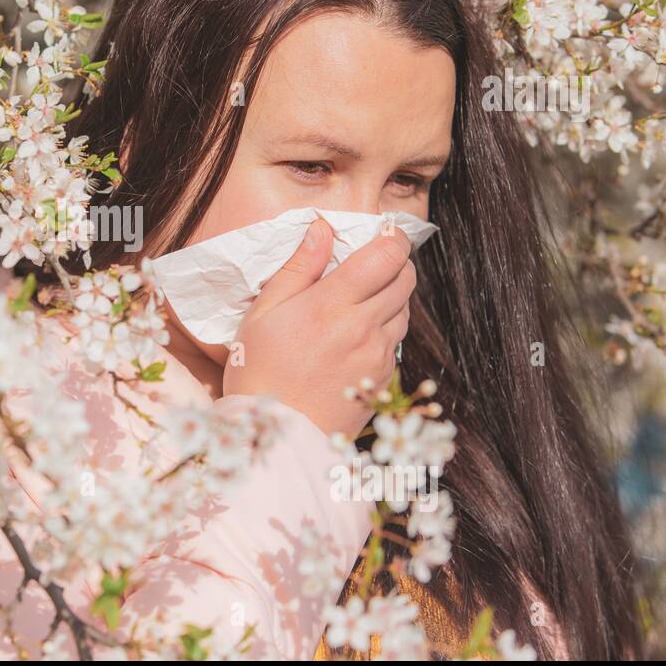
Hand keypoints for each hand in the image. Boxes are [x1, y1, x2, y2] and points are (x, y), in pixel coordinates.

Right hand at [222, 217, 415, 435]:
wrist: (277, 436)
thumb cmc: (259, 372)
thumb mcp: (263, 314)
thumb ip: (298, 268)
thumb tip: (322, 228)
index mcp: (332, 305)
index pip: (387, 256)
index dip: (393, 237)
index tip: (383, 233)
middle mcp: (364, 327)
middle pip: (406, 279)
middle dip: (395, 263)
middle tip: (371, 264)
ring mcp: (378, 355)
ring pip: (404, 310)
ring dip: (390, 297)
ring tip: (357, 303)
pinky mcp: (383, 379)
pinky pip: (395, 342)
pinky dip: (383, 330)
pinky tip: (353, 338)